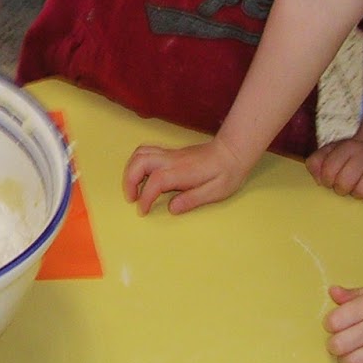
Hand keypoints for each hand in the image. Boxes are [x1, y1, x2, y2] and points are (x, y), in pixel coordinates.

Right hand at [122, 139, 250, 214]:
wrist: (233, 151)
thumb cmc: (227, 174)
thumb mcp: (216, 192)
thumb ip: (192, 200)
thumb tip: (171, 208)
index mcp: (182, 171)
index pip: (155, 181)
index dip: (145, 197)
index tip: (143, 211)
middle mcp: (171, 159)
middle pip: (140, 161)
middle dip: (129, 180)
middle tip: (132, 198)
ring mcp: (170, 154)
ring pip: (141, 153)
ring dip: (131, 170)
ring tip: (135, 188)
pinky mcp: (171, 153)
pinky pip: (147, 152)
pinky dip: (138, 163)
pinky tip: (143, 176)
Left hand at [306, 137, 362, 201]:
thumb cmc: (351, 155)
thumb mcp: (331, 151)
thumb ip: (316, 162)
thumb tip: (319, 180)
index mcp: (349, 147)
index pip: (328, 171)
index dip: (326, 180)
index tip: (331, 178)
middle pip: (344, 184)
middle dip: (341, 188)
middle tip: (345, 183)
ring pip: (362, 193)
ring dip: (357, 193)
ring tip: (359, 184)